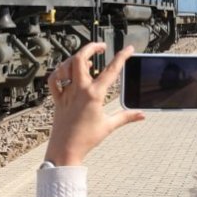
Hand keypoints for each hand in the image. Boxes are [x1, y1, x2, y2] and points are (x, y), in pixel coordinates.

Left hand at [44, 43, 144, 165]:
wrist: (65, 150)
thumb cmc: (87, 139)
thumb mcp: (109, 126)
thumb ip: (126, 117)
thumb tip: (141, 115)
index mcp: (94, 95)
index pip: (111, 70)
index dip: (122, 56)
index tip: (129, 48)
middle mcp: (79, 90)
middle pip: (81, 58)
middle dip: (91, 48)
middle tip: (101, 47)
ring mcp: (66, 93)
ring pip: (66, 66)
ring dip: (76, 59)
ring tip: (88, 61)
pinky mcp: (57, 99)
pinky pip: (54, 80)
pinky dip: (59, 72)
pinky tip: (67, 72)